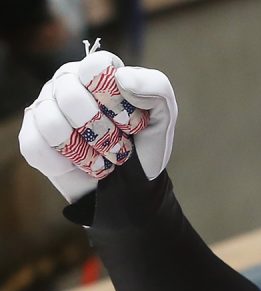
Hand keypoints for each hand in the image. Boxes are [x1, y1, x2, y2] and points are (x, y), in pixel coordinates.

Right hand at [18, 46, 177, 202]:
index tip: (131, 123)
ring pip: (52, 123)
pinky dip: (66, 164)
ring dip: (87, 151)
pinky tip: (82, 164)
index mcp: (98, 71)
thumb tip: (123, 77)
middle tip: (119, 146)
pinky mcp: (32, 136)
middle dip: (104, 132)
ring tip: (103, 157)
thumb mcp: (162, 118)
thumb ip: (156, 89)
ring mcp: (45, 107)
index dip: (115, 100)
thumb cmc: (143, 146)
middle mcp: (67, 82)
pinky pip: (37, 147)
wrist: (131, 185)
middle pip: (70, 97)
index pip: (96, 67)